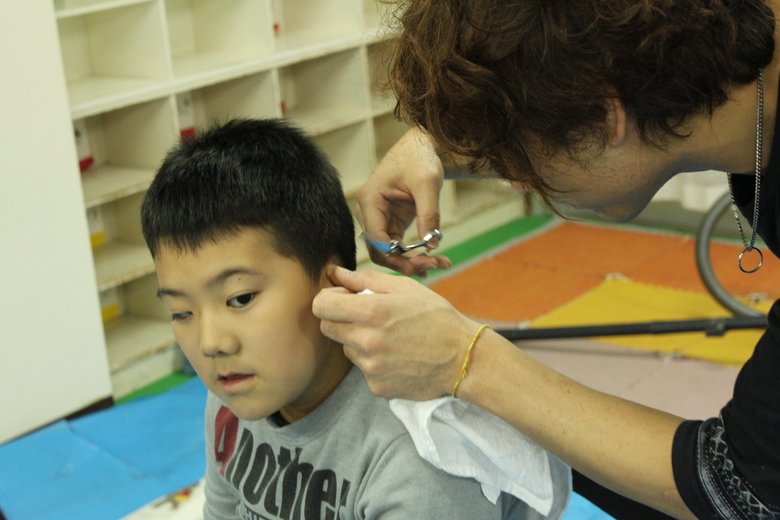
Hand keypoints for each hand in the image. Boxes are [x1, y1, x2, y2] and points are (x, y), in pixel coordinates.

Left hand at [313, 266, 478, 399]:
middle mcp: (366, 342)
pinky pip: (364, 370)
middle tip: (366, 317)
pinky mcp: (377, 387)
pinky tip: (398, 357)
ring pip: (347, 350)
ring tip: (390, 338)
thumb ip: (365, 280)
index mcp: (371, 312)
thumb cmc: (436, 317)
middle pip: (328, 329)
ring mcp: (370, 368)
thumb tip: (336, 274)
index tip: (343, 298)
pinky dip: (375, 362)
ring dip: (359, 341)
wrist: (463, 358)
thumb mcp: (404, 289)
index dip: (328, 300)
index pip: (320, 307)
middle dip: (340, 319)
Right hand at [356, 128, 451, 275]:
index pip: (376, 238)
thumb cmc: (419, 159)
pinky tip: (433, 260)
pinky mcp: (390, 222)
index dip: (395, 256)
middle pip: (379, 250)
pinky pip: (397, 245)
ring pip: (389, 251)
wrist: (421, 147)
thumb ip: (428, 214)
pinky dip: (414, 254)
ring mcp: (378, 218)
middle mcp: (368, 212)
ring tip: (439, 264)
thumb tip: (432, 245)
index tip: (419, 265)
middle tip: (432, 268)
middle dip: (404, 262)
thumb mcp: (427, 184)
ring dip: (411, 261)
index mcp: (370, 200)